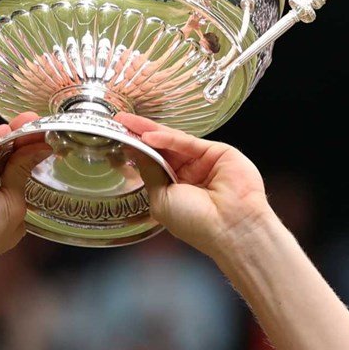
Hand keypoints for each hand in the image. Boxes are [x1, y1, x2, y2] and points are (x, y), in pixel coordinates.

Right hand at [0, 113, 48, 270]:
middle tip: (37, 123)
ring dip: (10, 137)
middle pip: (12, 158)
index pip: (26, 173)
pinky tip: (3, 133)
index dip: (36, 155)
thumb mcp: (12, 203)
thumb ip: (20, 171)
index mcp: (12, 205)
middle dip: (24, 140)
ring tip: (25, 123)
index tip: (48, 138)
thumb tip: (39, 149)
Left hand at [114, 112, 276, 255]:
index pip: (153, 163)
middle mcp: (190, 175)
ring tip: (128, 123)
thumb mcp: (162, 199)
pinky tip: (149, 136)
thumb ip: (150, 172)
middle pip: (162, 149)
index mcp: (176, 190)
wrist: (231, 228)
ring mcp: (203, 162)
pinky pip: (187, 142)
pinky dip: (167, 137)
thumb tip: (134, 151)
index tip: (117, 138)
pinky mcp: (217, 152)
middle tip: (120, 122)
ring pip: (173, 142)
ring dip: (150, 132)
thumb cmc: (198, 224)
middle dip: (139, 136)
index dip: (136, 151)